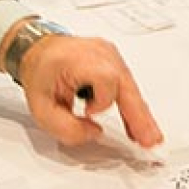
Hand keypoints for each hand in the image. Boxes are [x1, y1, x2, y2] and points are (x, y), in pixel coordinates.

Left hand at [17, 34, 163, 148]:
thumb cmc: (40, 72)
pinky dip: (132, 105)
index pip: (105, 78)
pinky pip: (128, 84)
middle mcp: (98, 52)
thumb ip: (65, 127)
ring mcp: (109, 53)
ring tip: (147, 136)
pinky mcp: (114, 59)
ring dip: (138, 114)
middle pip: (126, 84)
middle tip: (150, 139)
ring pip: (131, 86)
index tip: (89, 111)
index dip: (102, 100)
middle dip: (139, 115)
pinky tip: (138, 123)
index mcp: (78, 59)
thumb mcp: (41, 107)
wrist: (38, 49)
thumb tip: (94, 133)